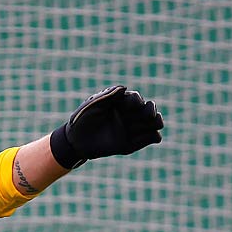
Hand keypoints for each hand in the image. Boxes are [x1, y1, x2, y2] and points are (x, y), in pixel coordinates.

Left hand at [49, 85, 163, 168]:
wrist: (75, 141)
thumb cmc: (81, 119)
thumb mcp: (92, 105)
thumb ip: (108, 95)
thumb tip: (124, 88)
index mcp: (120, 103)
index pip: (135, 98)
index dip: (136, 101)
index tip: (129, 106)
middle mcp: (128, 115)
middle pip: (149, 108)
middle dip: (151, 110)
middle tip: (149, 115)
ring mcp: (131, 129)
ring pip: (153, 123)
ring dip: (157, 122)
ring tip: (156, 124)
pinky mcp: (131, 144)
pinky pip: (150, 138)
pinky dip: (153, 137)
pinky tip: (153, 137)